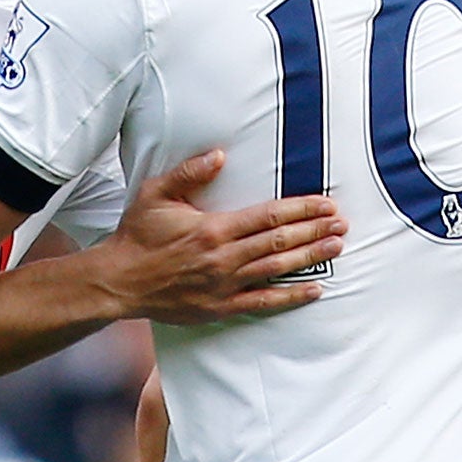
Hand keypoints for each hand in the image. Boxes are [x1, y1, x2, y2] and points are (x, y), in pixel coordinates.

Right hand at [96, 150, 344, 322]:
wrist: (119, 280)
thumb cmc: (137, 235)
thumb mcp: (156, 194)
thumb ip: (189, 173)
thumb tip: (220, 155)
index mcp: (212, 228)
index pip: (267, 216)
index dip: (300, 209)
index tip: (325, 204)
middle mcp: (223, 257)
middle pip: (279, 242)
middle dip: (314, 231)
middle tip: (342, 224)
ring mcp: (224, 285)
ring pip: (277, 269)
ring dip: (310, 258)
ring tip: (337, 247)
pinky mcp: (220, 307)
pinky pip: (263, 302)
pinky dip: (291, 296)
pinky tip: (314, 290)